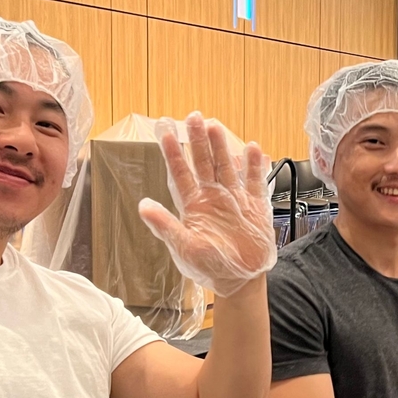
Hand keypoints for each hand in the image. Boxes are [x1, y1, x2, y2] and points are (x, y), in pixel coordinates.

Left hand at [138, 113, 276, 296]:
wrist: (240, 280)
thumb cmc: (210, 267)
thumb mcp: (184, 248)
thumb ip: (166, 226)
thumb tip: (143, 206)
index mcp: (194, 206)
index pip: (181, 174)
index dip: (174, 153)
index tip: (166, 133)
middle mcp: (213, 198)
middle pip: (204, 163)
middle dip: (198, 140)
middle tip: (194, 117)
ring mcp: (234, 200)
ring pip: (226, 166)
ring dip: (221, 146)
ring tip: (215, 126)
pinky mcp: (254, 207)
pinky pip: (254, 182)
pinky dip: (253, 166)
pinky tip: (251, 149)